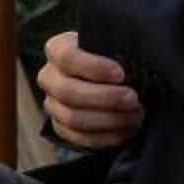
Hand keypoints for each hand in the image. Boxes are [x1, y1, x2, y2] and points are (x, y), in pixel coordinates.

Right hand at [39, 30, 143, 149]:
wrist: (108, 76)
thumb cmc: (111, 56)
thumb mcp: (110, 45)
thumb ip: (115, 50)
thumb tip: (132, 64)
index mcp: (57, 49)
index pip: (67, 58)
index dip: (94, 67)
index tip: (121, 74)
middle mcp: (49, 77)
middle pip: (68, 92)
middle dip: (105, 98)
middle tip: (133, 99)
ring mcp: (53, 105)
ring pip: (73, 118)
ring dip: (108, 119)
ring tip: (135, 115)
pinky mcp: (62, 128)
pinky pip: (80, 138)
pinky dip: (106, 136)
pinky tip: (127, 129)